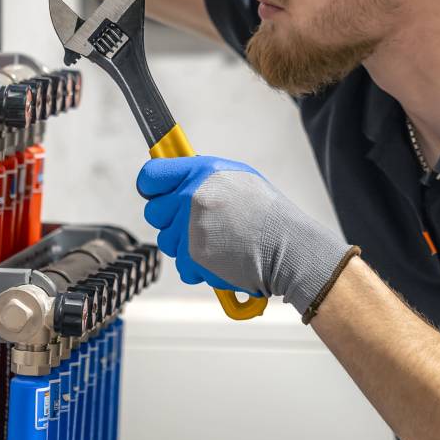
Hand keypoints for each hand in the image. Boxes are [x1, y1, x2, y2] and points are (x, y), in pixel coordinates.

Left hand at [137, 156, 355, 315]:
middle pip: (153, 212)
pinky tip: (220, 258)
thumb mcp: (237, 178)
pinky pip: (180, 265)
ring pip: (166, 241)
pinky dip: (197, 267)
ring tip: (217, 242)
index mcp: (201, 171)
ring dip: (184, 246)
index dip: (152, 187)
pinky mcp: (193, 256)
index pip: (151, 175)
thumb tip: (177, 180)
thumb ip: (202, 178)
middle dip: (170, 220)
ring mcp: (190, 227)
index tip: (158, 194)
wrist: (289, 247)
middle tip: (198, 224)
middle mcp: (191, 196)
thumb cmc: (268, 214)